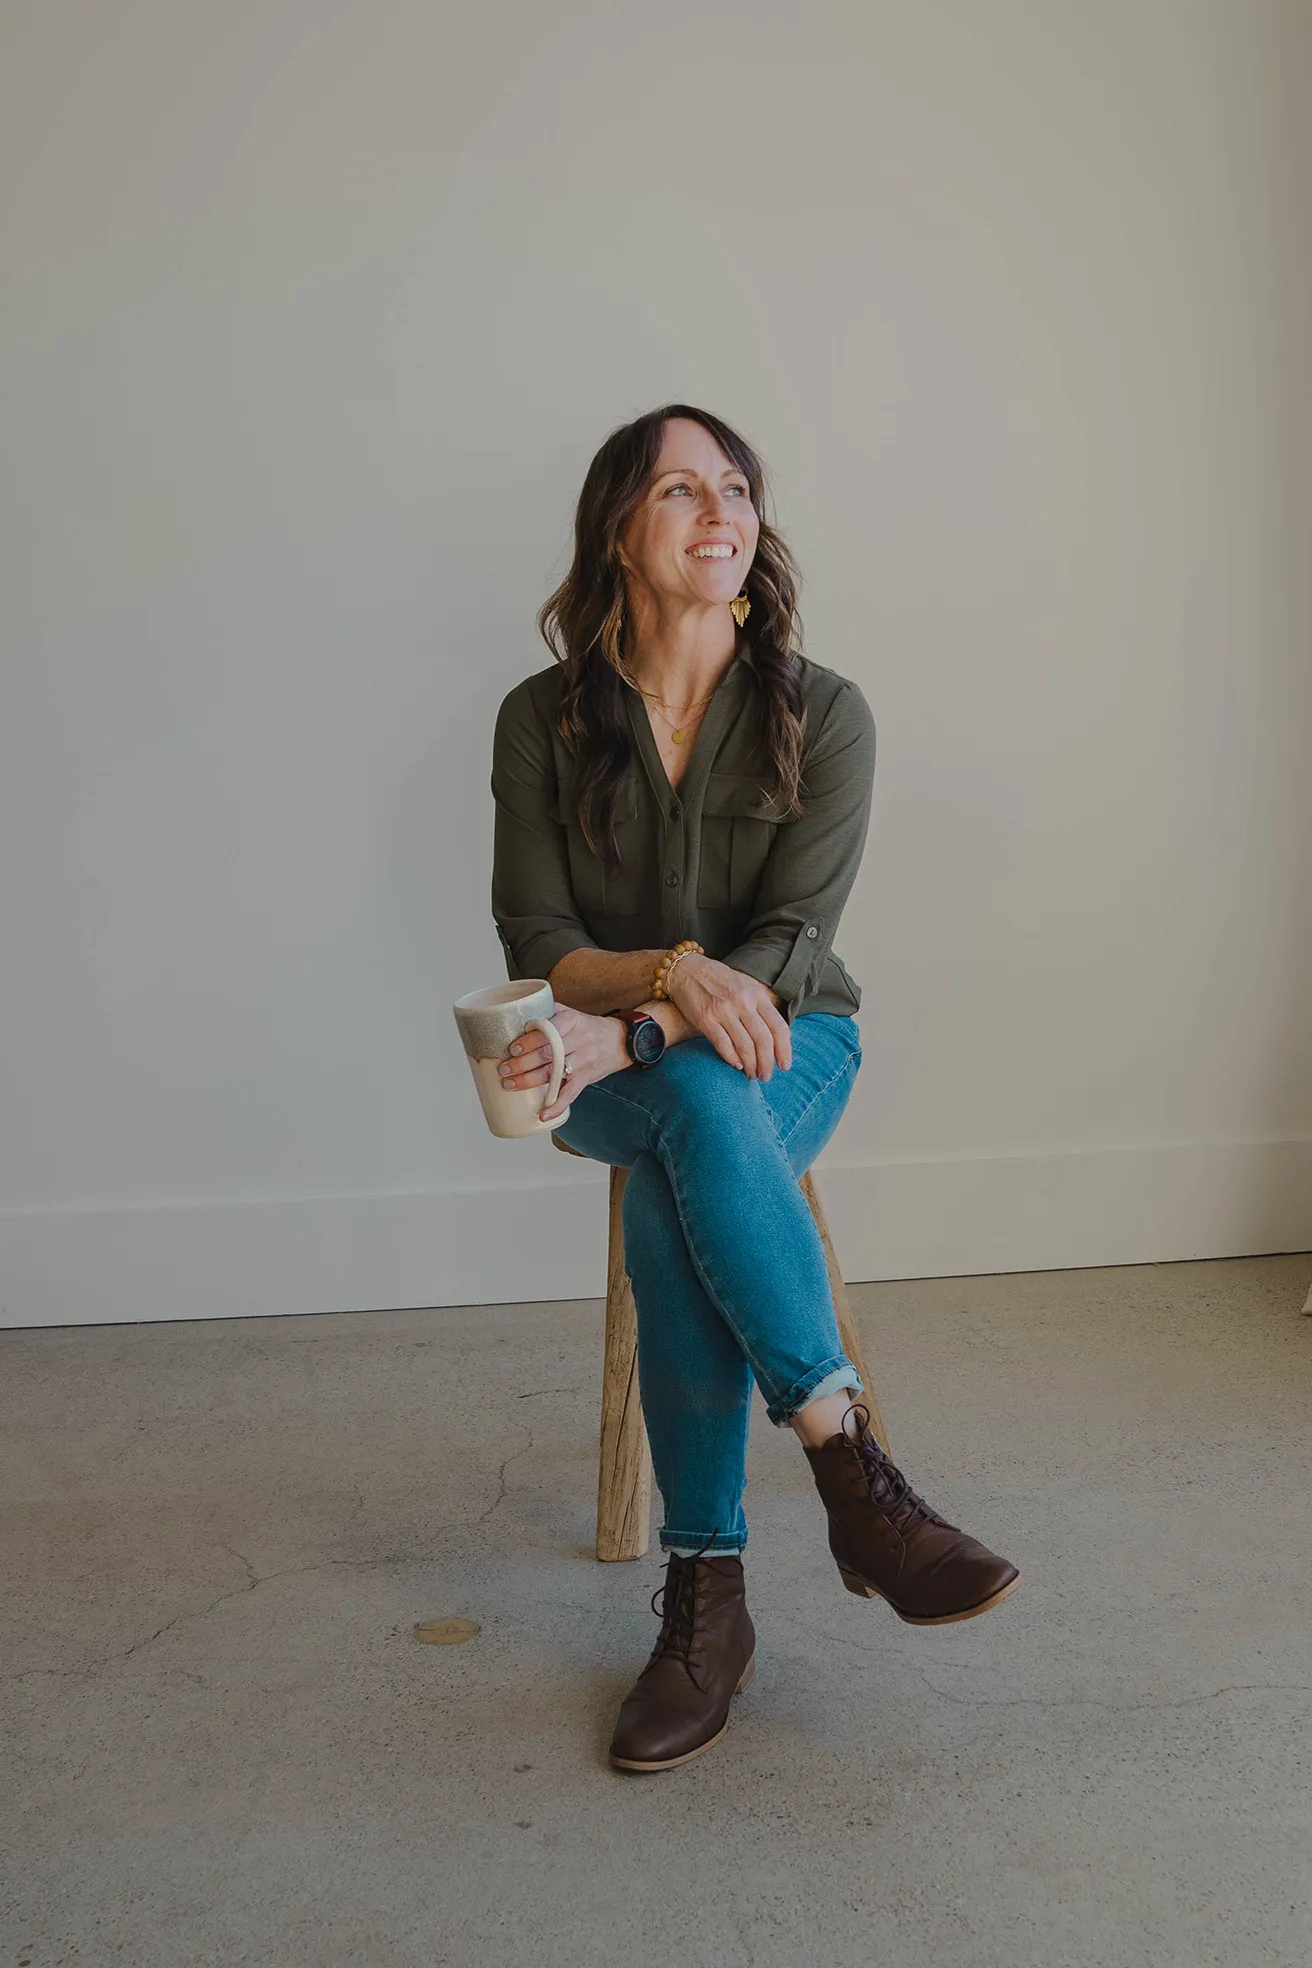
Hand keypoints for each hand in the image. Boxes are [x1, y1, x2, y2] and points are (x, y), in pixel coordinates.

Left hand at [496, 1006, 627, 1122]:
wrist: (619, 1041)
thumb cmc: (587, 1027)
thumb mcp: (571, 1013)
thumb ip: (547, 1012)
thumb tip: (514, 1016)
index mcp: (573, 1021)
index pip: (549, 1030)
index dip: (529, 1041)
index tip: (512, 1049)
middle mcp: (580, 1040)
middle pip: (548, 1053)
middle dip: (522, 1063)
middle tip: (504, 1068)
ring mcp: (585, 1061)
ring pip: (555, 1073)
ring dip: (529, 1081)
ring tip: (510, 1084)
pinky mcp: (586, 1078)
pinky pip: (571, 1094)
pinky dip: (557, 1106)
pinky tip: (543, 1114)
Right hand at [667, 953, 791, 1078]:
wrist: (687, 969)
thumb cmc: (718, 980)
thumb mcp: (745, 986)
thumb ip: (760, 1006)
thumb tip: (776, 1036)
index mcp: (756, 995)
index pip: (778, 1027)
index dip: (784, 1050)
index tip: (784, 1065)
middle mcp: (742, 1002)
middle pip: (763, 1040)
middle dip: (767, 1063)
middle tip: (766, 1076)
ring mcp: (723, 1010)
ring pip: (745, 1046)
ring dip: (751, 1065)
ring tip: (752, 1075)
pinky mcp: (705, 1018)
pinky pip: (723, 1045)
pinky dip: (732, 1059)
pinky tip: (736, 1065)